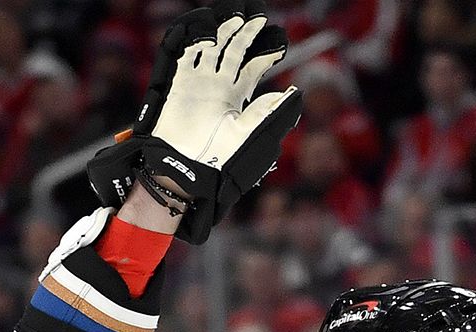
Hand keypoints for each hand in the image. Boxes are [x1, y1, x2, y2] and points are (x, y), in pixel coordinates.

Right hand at [151, 14, 287, 164]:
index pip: (255, 65)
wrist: (190, 170)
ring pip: (214, 46)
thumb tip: (294, 93)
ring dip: (224, 30)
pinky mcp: (180, 83)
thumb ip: (270, 113)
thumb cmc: (223, 160)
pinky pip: (187, 54)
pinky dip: (196, 40)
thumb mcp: (253, 135)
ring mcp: (200, 82)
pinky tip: (211, 38)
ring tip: (237, 18)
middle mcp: (221, 85)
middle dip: (247, 31)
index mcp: (240, 96)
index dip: (267, 52)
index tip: (280, 42)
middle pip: (235, 49)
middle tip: (258, 16)